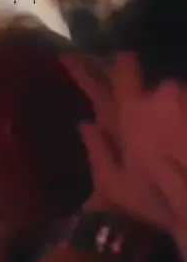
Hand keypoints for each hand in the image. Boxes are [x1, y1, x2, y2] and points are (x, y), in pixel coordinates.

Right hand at [62, 52, 186, 238]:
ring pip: (182, 104)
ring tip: (180, 151)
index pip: (125, 67)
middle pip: (158, 92)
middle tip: (158, 142)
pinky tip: (186, 150)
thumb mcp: (115, 185)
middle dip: (157, 112)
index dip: (121, 65)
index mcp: (134, 110)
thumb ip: (97, 150)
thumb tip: (85, 125)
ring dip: (180, 122)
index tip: (118, 66)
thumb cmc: (157, 197)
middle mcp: (166, 95)